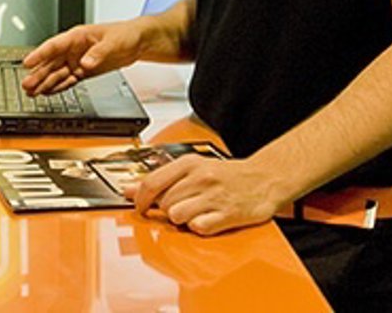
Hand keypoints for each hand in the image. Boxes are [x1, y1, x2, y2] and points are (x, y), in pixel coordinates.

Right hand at [21, 22, 139, 94]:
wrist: (137, 42)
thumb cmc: (125, 34)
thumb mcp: (113, 42)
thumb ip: (98, 53)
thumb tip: (85, 63)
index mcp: (77, 37)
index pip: (54, 46)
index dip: (40, 54)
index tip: (27, 63)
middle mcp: (73, 49)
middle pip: (51, 62)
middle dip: (38, 74)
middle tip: (26, 84)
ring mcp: (77, 60)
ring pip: (57, 73)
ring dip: (44, 82)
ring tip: (32, 92)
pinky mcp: (84, 71)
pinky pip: (67, 80)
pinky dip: (58, 86)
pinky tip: (48, 91)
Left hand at [124, 154, 286, 235]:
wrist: (265, 178)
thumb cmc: (226, 175)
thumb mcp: (192, 168)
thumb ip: (160, 179)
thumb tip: (126, 189)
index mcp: (189, 164)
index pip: (151, 182)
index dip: (139, 199)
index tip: (138, 207)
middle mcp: (200, 178)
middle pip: (163, 203)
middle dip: (166, 210)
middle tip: (179, 207)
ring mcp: (214, 197)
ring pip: (177, 216)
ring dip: (181, 220)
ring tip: (193, 213)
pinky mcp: (227, 215)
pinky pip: (199, 228)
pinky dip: (199, 228)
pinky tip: (207, 220)